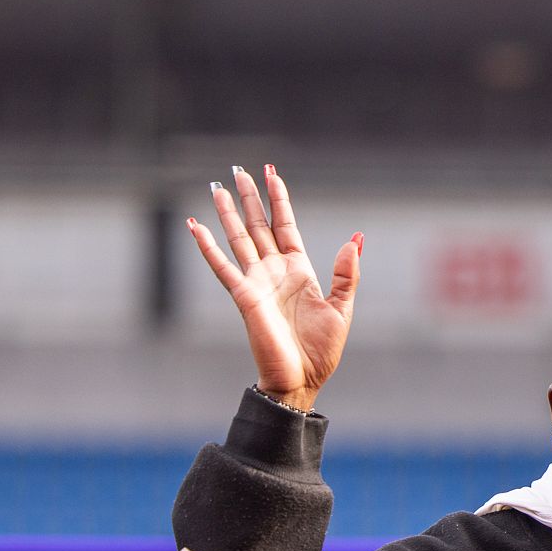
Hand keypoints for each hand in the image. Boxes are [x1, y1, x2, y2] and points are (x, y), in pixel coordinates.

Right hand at [187, 163, 361, 410]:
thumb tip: (355, 238)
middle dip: (250, 198)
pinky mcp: (244, 297)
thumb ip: (347, 273)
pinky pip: (222, 267)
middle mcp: (274, 271)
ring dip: (228, 213)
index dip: (279, 200)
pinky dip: (208, 247)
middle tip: (239, 170)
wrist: (301, 380)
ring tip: (217, 187)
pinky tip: (196, 227)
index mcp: (299, 270)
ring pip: (239, 238)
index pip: (285, 225)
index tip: (272, 174)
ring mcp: (257, 282)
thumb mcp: (343, 307)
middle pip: (259, 225)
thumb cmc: (321, 350)